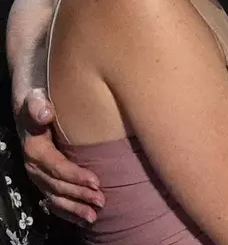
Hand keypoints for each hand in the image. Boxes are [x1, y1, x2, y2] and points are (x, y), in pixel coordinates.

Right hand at [19, 89, 104, 223]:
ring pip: (56, 197)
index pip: (56, 166)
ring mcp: (40, 177)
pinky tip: (84, 220)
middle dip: (80, 194)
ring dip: (75, 208)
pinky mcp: (46, 182)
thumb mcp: (35, 101)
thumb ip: (37, 106)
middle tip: (102, 200)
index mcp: (35, 150)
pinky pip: (55, 202)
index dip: (75, 176)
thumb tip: (45, 112)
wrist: (32, 110)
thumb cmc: (40, 105)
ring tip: (94, 215)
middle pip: (58, 186)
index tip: (96, 181)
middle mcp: (35, 167)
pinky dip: (68, 212)